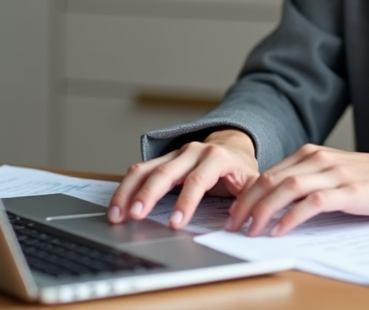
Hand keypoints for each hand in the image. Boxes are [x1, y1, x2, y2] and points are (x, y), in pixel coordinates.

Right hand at [107, 129, 258, 228]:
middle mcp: (192, 151)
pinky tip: (117, 205)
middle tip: (136, 216)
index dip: (186, 202)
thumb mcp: (251, 181)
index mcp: (216, 157)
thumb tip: (243, 220)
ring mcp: (174, 154)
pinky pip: (139, 171)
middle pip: (165, 172)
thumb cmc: (239, 168)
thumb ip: (250, 199)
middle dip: (148, 195)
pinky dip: (126, 188)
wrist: (231, 144)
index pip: (198, 180)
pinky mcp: (161, 160)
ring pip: (145, 169)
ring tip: (117, 214)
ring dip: (128, 191)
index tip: (176, 223)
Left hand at [225, 145, 368, 236]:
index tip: (233, 213)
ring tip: (250, 230)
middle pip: (269, 180)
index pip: (267, 173)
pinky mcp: (347, 190)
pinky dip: (291, 217)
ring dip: (262, 210)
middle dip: (246, 203)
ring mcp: (332, 174)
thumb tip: (276, 203)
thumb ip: (307, 181)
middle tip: (232, 224)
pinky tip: (280, 230)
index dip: (246, 194)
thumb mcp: (332, 173)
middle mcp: (317, 159)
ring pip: (285, 189)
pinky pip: (311, 203)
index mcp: (310, 154)